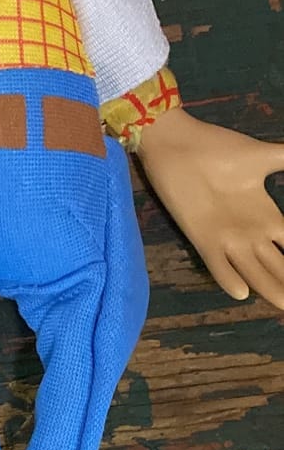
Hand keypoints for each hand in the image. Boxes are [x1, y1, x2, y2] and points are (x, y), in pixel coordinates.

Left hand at [136, 109, 283, 308]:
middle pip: (278, 266)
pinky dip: (228, 277)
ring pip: (254, 271)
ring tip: (283, 306)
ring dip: (269, 287)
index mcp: (267, 215)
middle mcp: (250, 232)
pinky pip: (217, 263)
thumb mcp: (264, 157)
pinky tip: (242, 293)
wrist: (177, 144)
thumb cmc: (220, 150)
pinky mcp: (201, 237)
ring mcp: (227, 237)